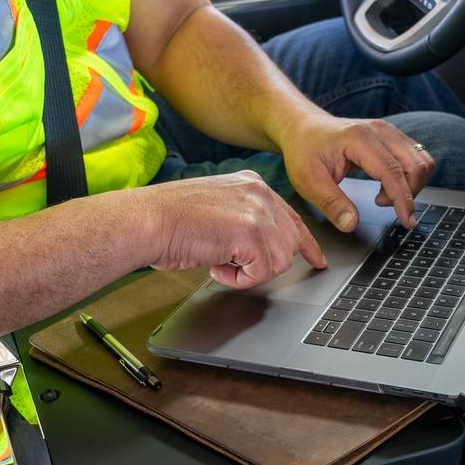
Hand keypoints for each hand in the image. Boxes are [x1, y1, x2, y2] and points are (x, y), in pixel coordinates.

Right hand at [143, 171, 326, 288]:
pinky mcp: (250, 234)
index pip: (292, 217)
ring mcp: (257, 212)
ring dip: (249, 271)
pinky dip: (238, 279)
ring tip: (219, 260)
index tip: (317, 260)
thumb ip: (246, 218)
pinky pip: (261, 273)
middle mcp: (260, 194)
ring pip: (279, 261)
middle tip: (234, 264)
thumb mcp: (219, 207)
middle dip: (266, 263)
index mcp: (253, 185)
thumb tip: (266, 245)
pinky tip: (216, 265)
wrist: (147, 220)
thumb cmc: (170, 219)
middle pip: (290, 243)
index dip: (306, 244)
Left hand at [278, 116, 435, 230]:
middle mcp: (380, 131)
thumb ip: (331, 204)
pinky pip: (415, 159)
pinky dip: (408, 178)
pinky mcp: (393, 138)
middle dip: (408, 194)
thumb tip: (351, 224)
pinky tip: (386, 187)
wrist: (304, 127)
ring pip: (421, 161)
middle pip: (416, 165)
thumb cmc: (305, 151)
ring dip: (410, 186)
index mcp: (360, 139)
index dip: (403, 199)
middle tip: (381, 205)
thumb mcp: (309, 181)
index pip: (393, 171)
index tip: (406, 221)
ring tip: (382, 196)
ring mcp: (389, 132)